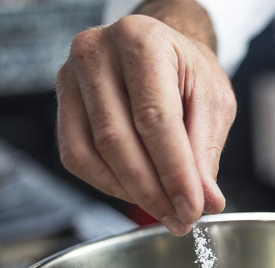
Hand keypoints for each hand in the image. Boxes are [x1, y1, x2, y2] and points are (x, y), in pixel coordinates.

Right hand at [56, 14, 235, 235]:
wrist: (162, 50)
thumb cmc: (188, 70)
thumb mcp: (213, 101)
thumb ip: (206, 150)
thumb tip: (206, 200)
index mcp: (141, 41)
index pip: (154, 118)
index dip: (174, 171)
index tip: (193, 208)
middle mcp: (96, 53)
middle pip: (117, 140)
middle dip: (153, 191)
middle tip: (182, 218)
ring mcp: (70, 78)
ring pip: (93, 154)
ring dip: (132, 193)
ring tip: (167, 210)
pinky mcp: (61, 104)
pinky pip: (77, 158)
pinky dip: (110, 184)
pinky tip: (139, 191)